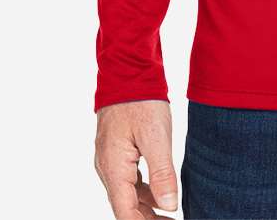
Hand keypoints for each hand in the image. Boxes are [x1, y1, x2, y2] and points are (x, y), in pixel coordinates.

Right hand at [94, 99, 179, 217]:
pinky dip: (143, 193)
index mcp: (114, 169)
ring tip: (168, 217)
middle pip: (125, 208)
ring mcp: (110, 160)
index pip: (125, 214)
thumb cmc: (141, 101)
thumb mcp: (156, 137)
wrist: (126, 71)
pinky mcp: (117, 152)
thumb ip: (162, 174)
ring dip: (146, 210)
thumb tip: (169, 207)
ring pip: (127, 196)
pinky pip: (128, 181)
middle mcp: (107, 169)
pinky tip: (159, 196)